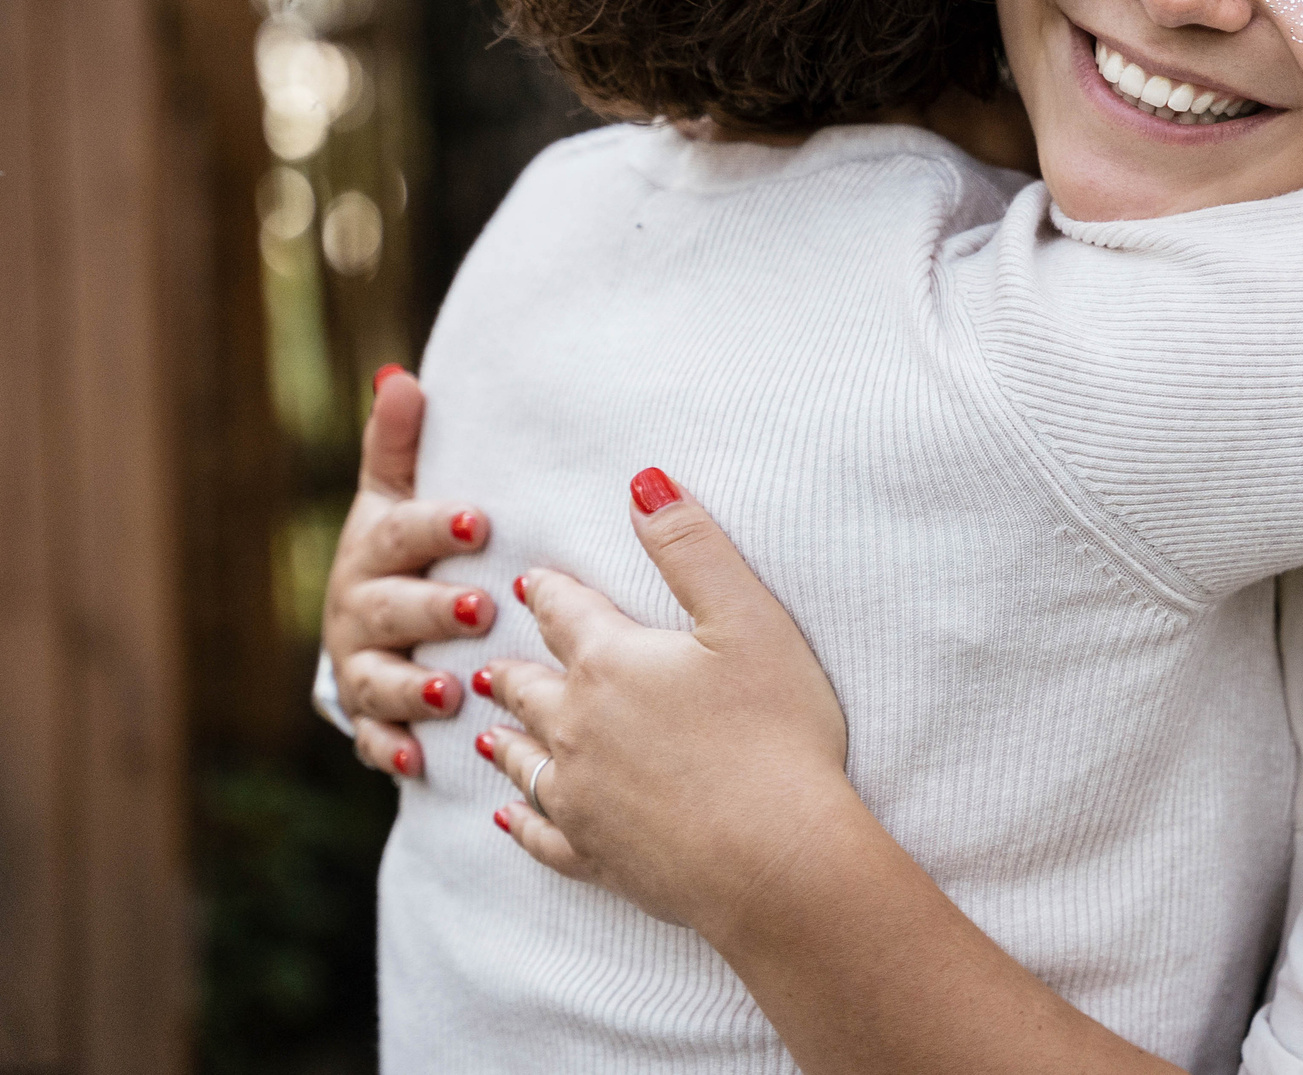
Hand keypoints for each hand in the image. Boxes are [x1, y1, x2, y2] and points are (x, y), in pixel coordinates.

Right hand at [322, 368, 498, 777]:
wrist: (368, 625)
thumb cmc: (403, 549)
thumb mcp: (397, 494)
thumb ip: (399, 443)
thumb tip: (400, 375)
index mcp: (375, 549)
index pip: (402, 532)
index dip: (437, 525)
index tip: (481, 520)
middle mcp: (361, 609)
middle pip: (393, 608)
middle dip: (432, 610)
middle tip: (479, 610)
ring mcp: (363, 666)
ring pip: (380, 678)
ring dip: (412, 688)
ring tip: (451, 693)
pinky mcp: (371, 718)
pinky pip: (377, 739)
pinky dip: (394, 750)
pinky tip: (418, 761)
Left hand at [477, 469, 860, 944]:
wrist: (775, 858)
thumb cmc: (776, 730)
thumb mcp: (748, 619)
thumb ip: (691, 547)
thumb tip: (642, 481)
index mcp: (611, 663)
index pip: (566, 613)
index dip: (549, 593)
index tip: (529, 582)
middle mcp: (575, 728)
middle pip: (529, 687)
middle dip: (513, 667)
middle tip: (494, 661)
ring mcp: (578, 798)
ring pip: (523, 759)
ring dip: (505, 737)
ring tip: (489, 727)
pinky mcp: (593, 857)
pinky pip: (538, 836)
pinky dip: (518, 823)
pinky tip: (508, 819)